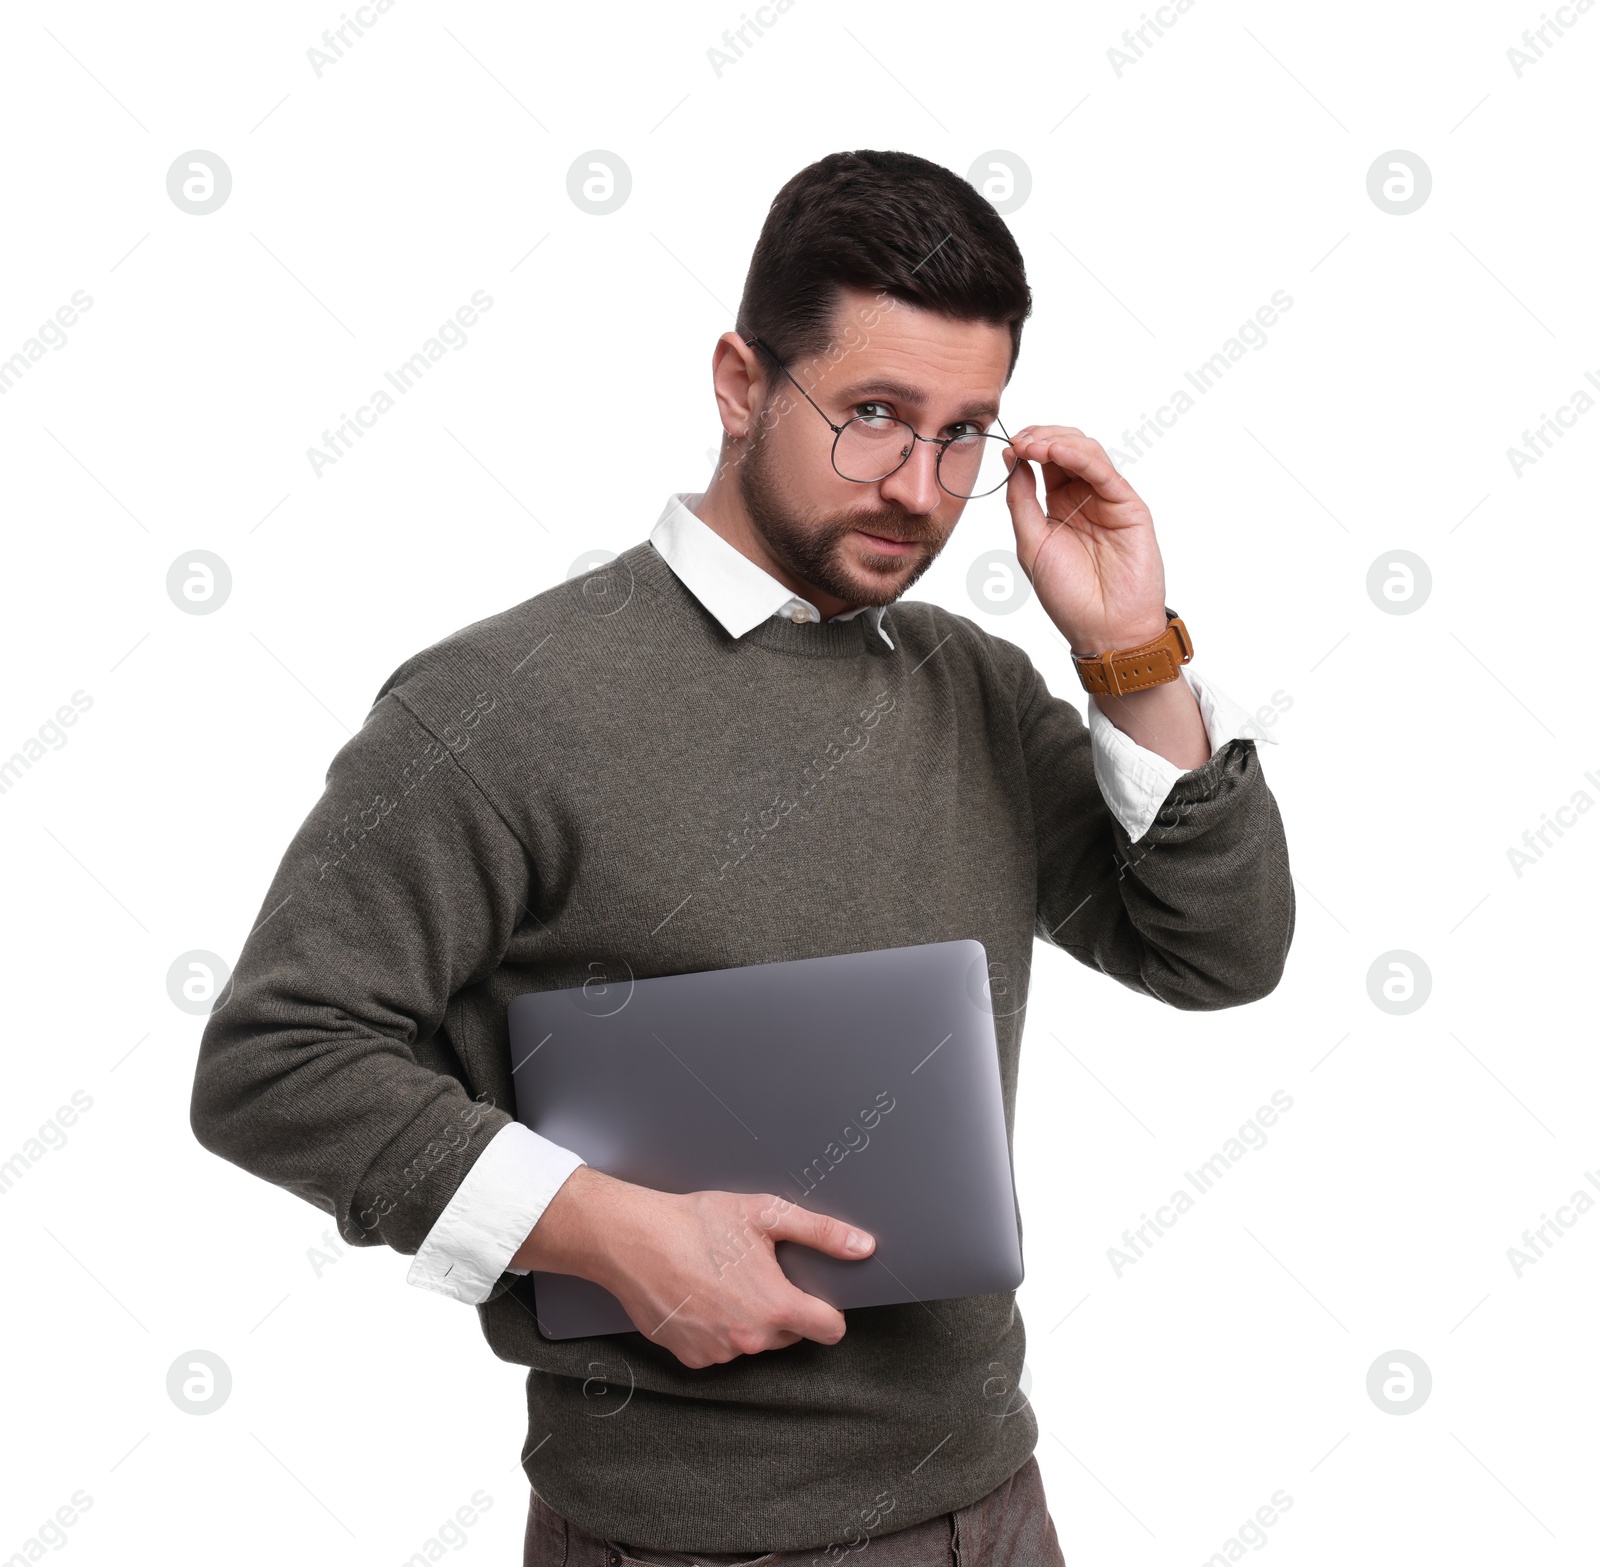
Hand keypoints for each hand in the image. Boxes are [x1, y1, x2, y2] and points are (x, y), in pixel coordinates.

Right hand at [603, 1186, 873, 1368]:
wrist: (633, 1239)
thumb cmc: (697, 1223)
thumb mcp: (766, 1214)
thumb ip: (821, 1233)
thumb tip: (863, 1247)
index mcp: (775, 1306)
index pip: (830, 1329)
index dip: (828, 1310)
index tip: (814, 1294)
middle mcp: (750, 1340)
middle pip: (790, 1335)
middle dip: (782, 1308)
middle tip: (756, 1271)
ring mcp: (719, 1354)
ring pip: (753, 1342)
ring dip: (747, 1319)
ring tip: (722, 1279)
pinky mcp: (690, 1358)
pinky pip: (719, 1350)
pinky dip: (716, 1329)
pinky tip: (700, 1296)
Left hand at [1002, 426, 1169, 653]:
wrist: (1103, 628)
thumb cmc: (1068, 595)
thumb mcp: (1030, 544)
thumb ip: (1021, 501)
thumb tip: (1012, 460)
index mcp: (1058, 506)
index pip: (1044, 462)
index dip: (1026, 447)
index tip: (1007, 445)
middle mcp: (1084, 497)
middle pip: (1066, 448)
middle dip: (1040, 437)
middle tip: (1020, 440)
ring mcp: (1107, 499)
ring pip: (1087, 452)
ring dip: (1058, 441)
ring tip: (1034, 445)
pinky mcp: (1128, 505)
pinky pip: (1104, 472)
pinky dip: (1081, 456)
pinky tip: (1058, 452)